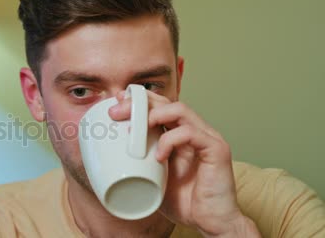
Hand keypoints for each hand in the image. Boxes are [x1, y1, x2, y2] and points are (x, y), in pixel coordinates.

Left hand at [109, 91, 259, 236]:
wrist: (211, 223)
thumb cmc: (184, 202)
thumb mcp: (152, 178)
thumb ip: (138, 162)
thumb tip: (108, 155)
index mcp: (180, 135)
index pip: (159, 106)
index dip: (138, 101)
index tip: (115, 104)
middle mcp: (195, 131)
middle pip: (166, 102)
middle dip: (138, 103)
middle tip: (116, 113)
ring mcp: (207, 138)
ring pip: (179, 109)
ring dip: (153, 115)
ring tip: (136, 130)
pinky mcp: (217, 149)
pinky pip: (191, 133)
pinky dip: (170, 140)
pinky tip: (159, 156)